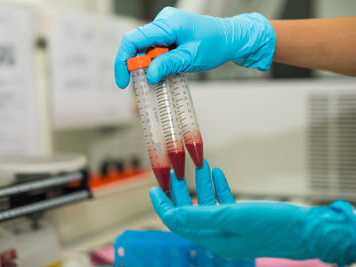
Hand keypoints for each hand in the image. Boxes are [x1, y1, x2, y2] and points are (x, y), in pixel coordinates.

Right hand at [114, 7, 275, 87]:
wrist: (231, 38)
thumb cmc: (216, 44)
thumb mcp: (191, 58)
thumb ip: (167, 65)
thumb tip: (148, 76)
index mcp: (167, 24)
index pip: (133, 39)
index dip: (123, 61)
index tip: (123, 81)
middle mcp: (163, 22)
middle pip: (138, 45)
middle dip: (138, 66)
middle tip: (143, 84)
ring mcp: (166, 27)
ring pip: (146, 49)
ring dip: (149, 65)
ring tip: (163, 76)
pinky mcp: (169, 34)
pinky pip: (155, 48)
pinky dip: (156, 62)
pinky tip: (166, 70)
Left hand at [149, 160, 355, 265]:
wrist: (307, 230)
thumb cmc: (272, 224)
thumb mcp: (233, 217)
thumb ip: (200, 216)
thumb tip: (172, 214)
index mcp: (213, 238)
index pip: (178, 222)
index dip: (163, 206)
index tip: (153, 189)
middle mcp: (219, 235)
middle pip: (190, 212)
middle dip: (180, 192)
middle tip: (175, 172)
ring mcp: (232, 228)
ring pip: (208, 204)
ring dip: (202, 185)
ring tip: (199, 166)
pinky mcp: (244, 220)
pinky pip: (224, 202)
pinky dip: (219, 187)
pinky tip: (217, 174)